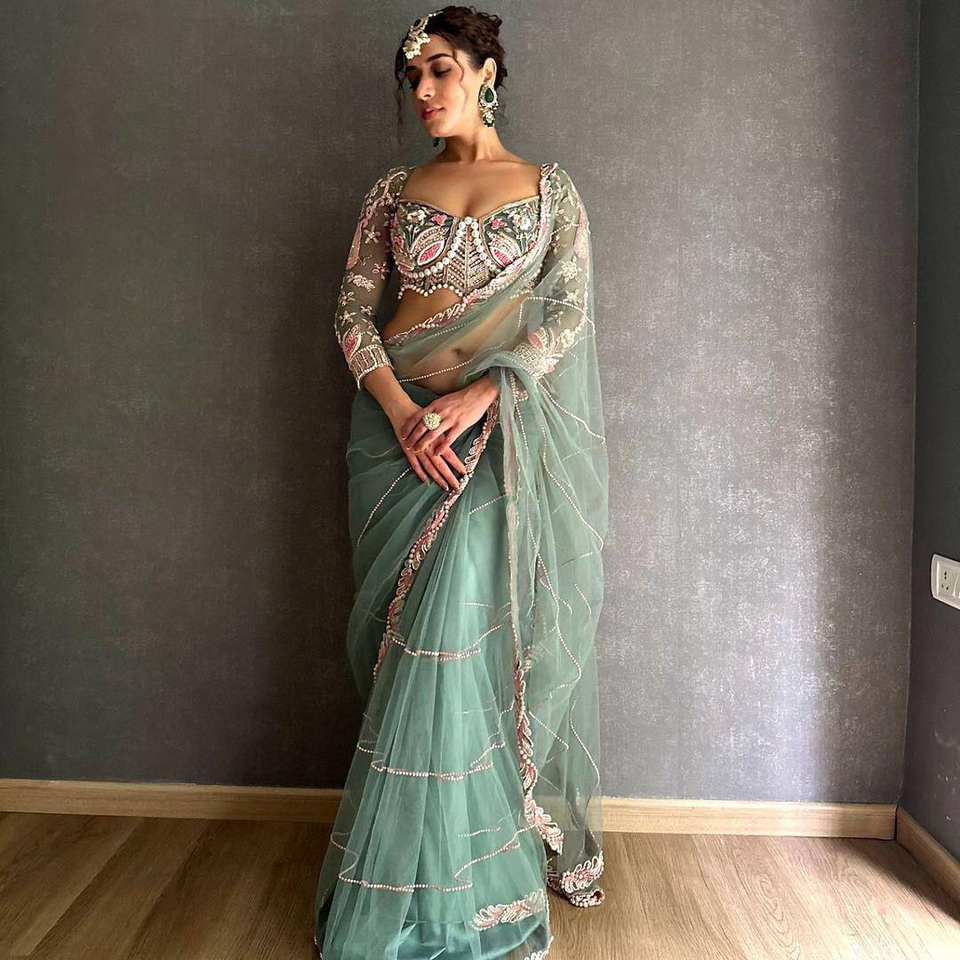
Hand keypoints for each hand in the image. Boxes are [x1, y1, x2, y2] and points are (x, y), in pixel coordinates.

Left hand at [390, 377, 499, 492]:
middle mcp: (441, 412)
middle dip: (413, 437)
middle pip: (422, 426)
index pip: (418, 416)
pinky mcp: (460, 425)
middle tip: (407, 445)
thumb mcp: (444, 400)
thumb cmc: (461, 398)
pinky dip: (441, 447)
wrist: (477, 394)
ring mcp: (450, 419)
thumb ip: (435, 408)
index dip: (409, 426)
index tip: (402, 434)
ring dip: (423, 443)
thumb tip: (426, 416)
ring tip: (417, 450)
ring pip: (433, 433)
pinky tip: (436, 453)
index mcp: (436, 405)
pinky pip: (449, 439)